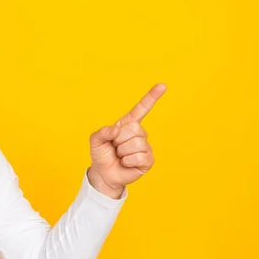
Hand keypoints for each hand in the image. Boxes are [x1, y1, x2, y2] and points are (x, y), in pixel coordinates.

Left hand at [87, 83, 166, 198]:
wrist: (104, 173)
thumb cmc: (102, 154)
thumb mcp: (95, 140)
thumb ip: (102, 132)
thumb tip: (116, 130)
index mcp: (128, 124)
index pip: (141, 109)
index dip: (152, 97)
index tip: (162, 85)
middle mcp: (139, 133)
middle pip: (133, 129)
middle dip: (118, 140)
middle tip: (115, 147)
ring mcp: (145, 146)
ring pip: (135, 144)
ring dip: (122, 152)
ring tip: (120, 156)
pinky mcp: (148, 160)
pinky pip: (139, 157)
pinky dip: (128, 161)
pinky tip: (126, 163)